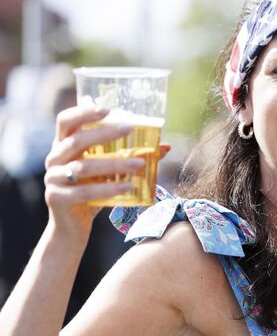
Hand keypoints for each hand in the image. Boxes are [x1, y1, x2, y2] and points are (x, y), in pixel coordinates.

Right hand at [43, 105, 169, 243]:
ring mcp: (53, 178)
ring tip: (139, 164)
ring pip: (83, 167)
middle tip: (129, 129)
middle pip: (76, 141)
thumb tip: (164, 147)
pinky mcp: (57, 198)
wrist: (73, 225)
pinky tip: (128, 188)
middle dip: (104, 134)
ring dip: (114, 164)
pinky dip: (108, 189)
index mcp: (63, 146)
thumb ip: (129, 156)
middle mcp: (54, 159)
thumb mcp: (109, 171)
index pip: (65, 121)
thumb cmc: (92, 191)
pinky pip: (84, 192)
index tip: (108, 109)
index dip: (83, 112)